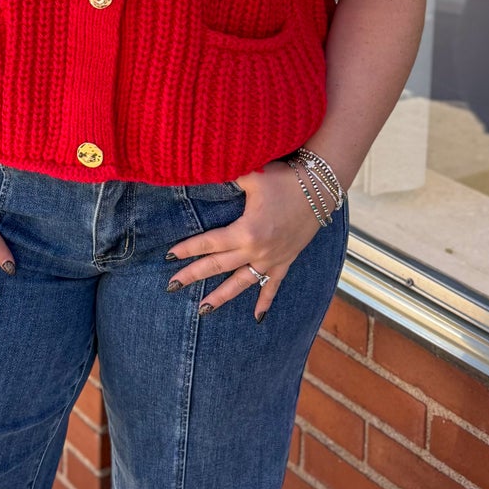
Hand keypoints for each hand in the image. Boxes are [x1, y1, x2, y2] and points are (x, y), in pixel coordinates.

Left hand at [164, 159, 334, 319]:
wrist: (320, 188)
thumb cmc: (285, 179)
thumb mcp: (253, 175)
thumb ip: (226, 176)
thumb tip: (202, 170)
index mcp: (245, 231)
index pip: (209, 243)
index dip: (187, 249)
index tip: (168, 256)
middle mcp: (257, 250)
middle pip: (218, 266)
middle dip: (193, 275)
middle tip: (171, 286)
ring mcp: (272, 259)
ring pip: (241, 283)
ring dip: (221, 297)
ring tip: (203, 310)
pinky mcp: (286, 261)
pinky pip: (273, 285)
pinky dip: (265, 301)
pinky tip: (257, 318)